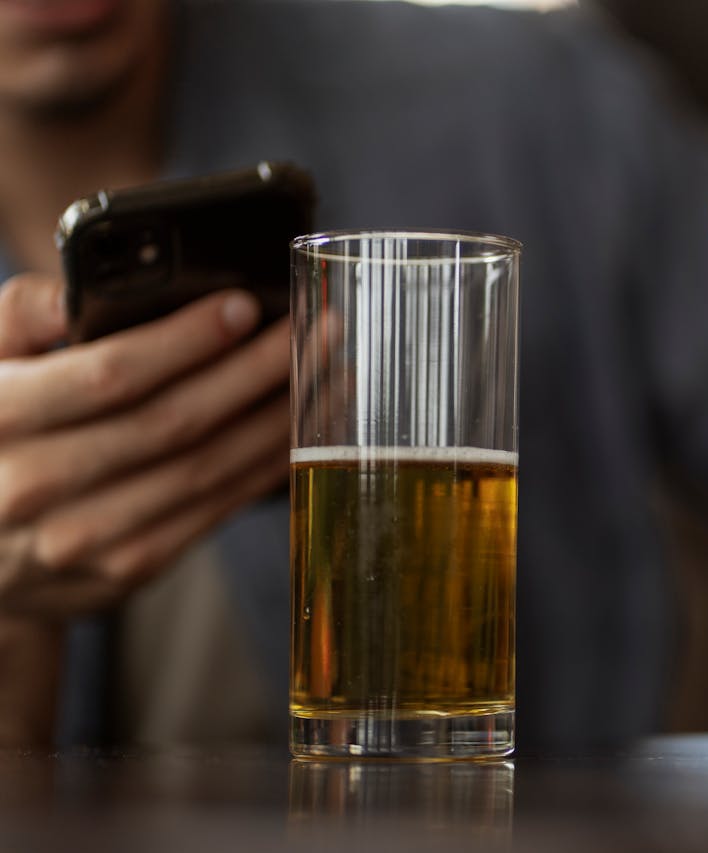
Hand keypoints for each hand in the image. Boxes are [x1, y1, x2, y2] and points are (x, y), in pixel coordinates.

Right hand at [0, 274, 289, 617]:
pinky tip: (309, 428)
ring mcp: (83, 539)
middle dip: (257, 371)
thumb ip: (23, 314)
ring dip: (281, 418)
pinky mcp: (128, 568)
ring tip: (331, 371)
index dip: (185, 341)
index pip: (109, 376)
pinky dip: (270, 465)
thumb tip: (82, 285)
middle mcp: (35, 487)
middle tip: (317, 328)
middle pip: (174, 424)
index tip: (245, 304)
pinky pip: (216, 510)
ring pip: (207, 471)